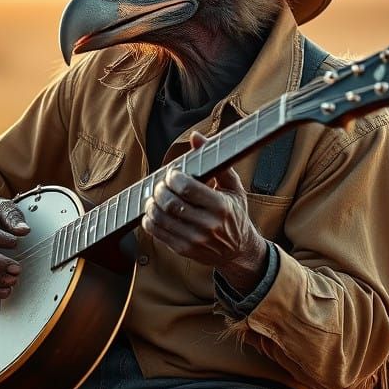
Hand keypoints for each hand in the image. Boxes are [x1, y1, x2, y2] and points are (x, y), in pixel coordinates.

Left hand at [142, 131, 267, 288]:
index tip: (172, 174)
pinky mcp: (184, 249)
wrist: (238, 250)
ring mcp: (194, 239)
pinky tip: (153, 212)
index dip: (173, 177)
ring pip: (161, 218)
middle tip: (161, 185)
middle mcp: (208, 225)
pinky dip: (149, 219)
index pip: (187, 188)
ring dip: (152, 204)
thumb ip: (215, 161)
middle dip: (160, 189)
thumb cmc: (234, 214)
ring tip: (155, 197)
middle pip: (171, 203)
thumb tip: (196, 138)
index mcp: (221, 206)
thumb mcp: (233, 187)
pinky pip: (157, 233)